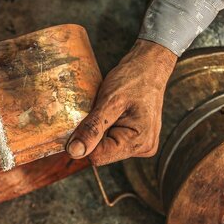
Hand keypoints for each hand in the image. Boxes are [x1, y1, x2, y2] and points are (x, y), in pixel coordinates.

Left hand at [66, 40, 176, 164]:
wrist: (149, 66)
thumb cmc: (133, 79)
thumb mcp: (109, 102)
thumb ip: (92, 129)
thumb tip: (74, 152)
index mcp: (139, 142)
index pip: (98, 156)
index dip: (84, 140)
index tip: (83, 120)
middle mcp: (143, 148)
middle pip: (102, 153)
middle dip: (94, 134)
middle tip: (100, 110)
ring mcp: (141, 145)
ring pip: (105, 147)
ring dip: (100, 130)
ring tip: (109, 110)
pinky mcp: (136, 139)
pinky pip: (112, 140)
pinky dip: (106, 128)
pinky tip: (114, 113)